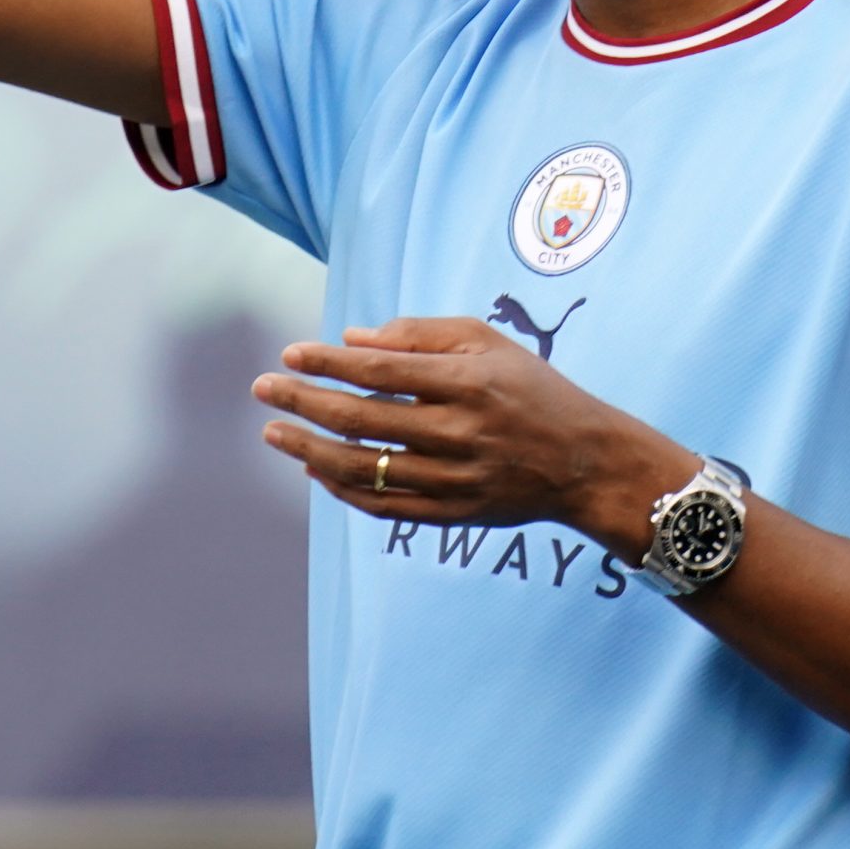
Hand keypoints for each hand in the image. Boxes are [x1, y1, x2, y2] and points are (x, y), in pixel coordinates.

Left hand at [249, 315, 691, 538]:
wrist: (586, 462)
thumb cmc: (532, 390)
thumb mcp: (487, 342)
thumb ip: (419, 335)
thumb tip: (352, 339)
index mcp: (466, 383)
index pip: (378, 372)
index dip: (327, 364)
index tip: (290, 354)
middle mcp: (458, 432)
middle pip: (361, 419)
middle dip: (302, 401)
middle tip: (263, 389)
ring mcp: (454, 478)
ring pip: (364, 468)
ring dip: (309, 448)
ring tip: (274, 432)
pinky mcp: (453, 513)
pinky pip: (384, 505)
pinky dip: (343, 489)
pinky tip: (315, 467)